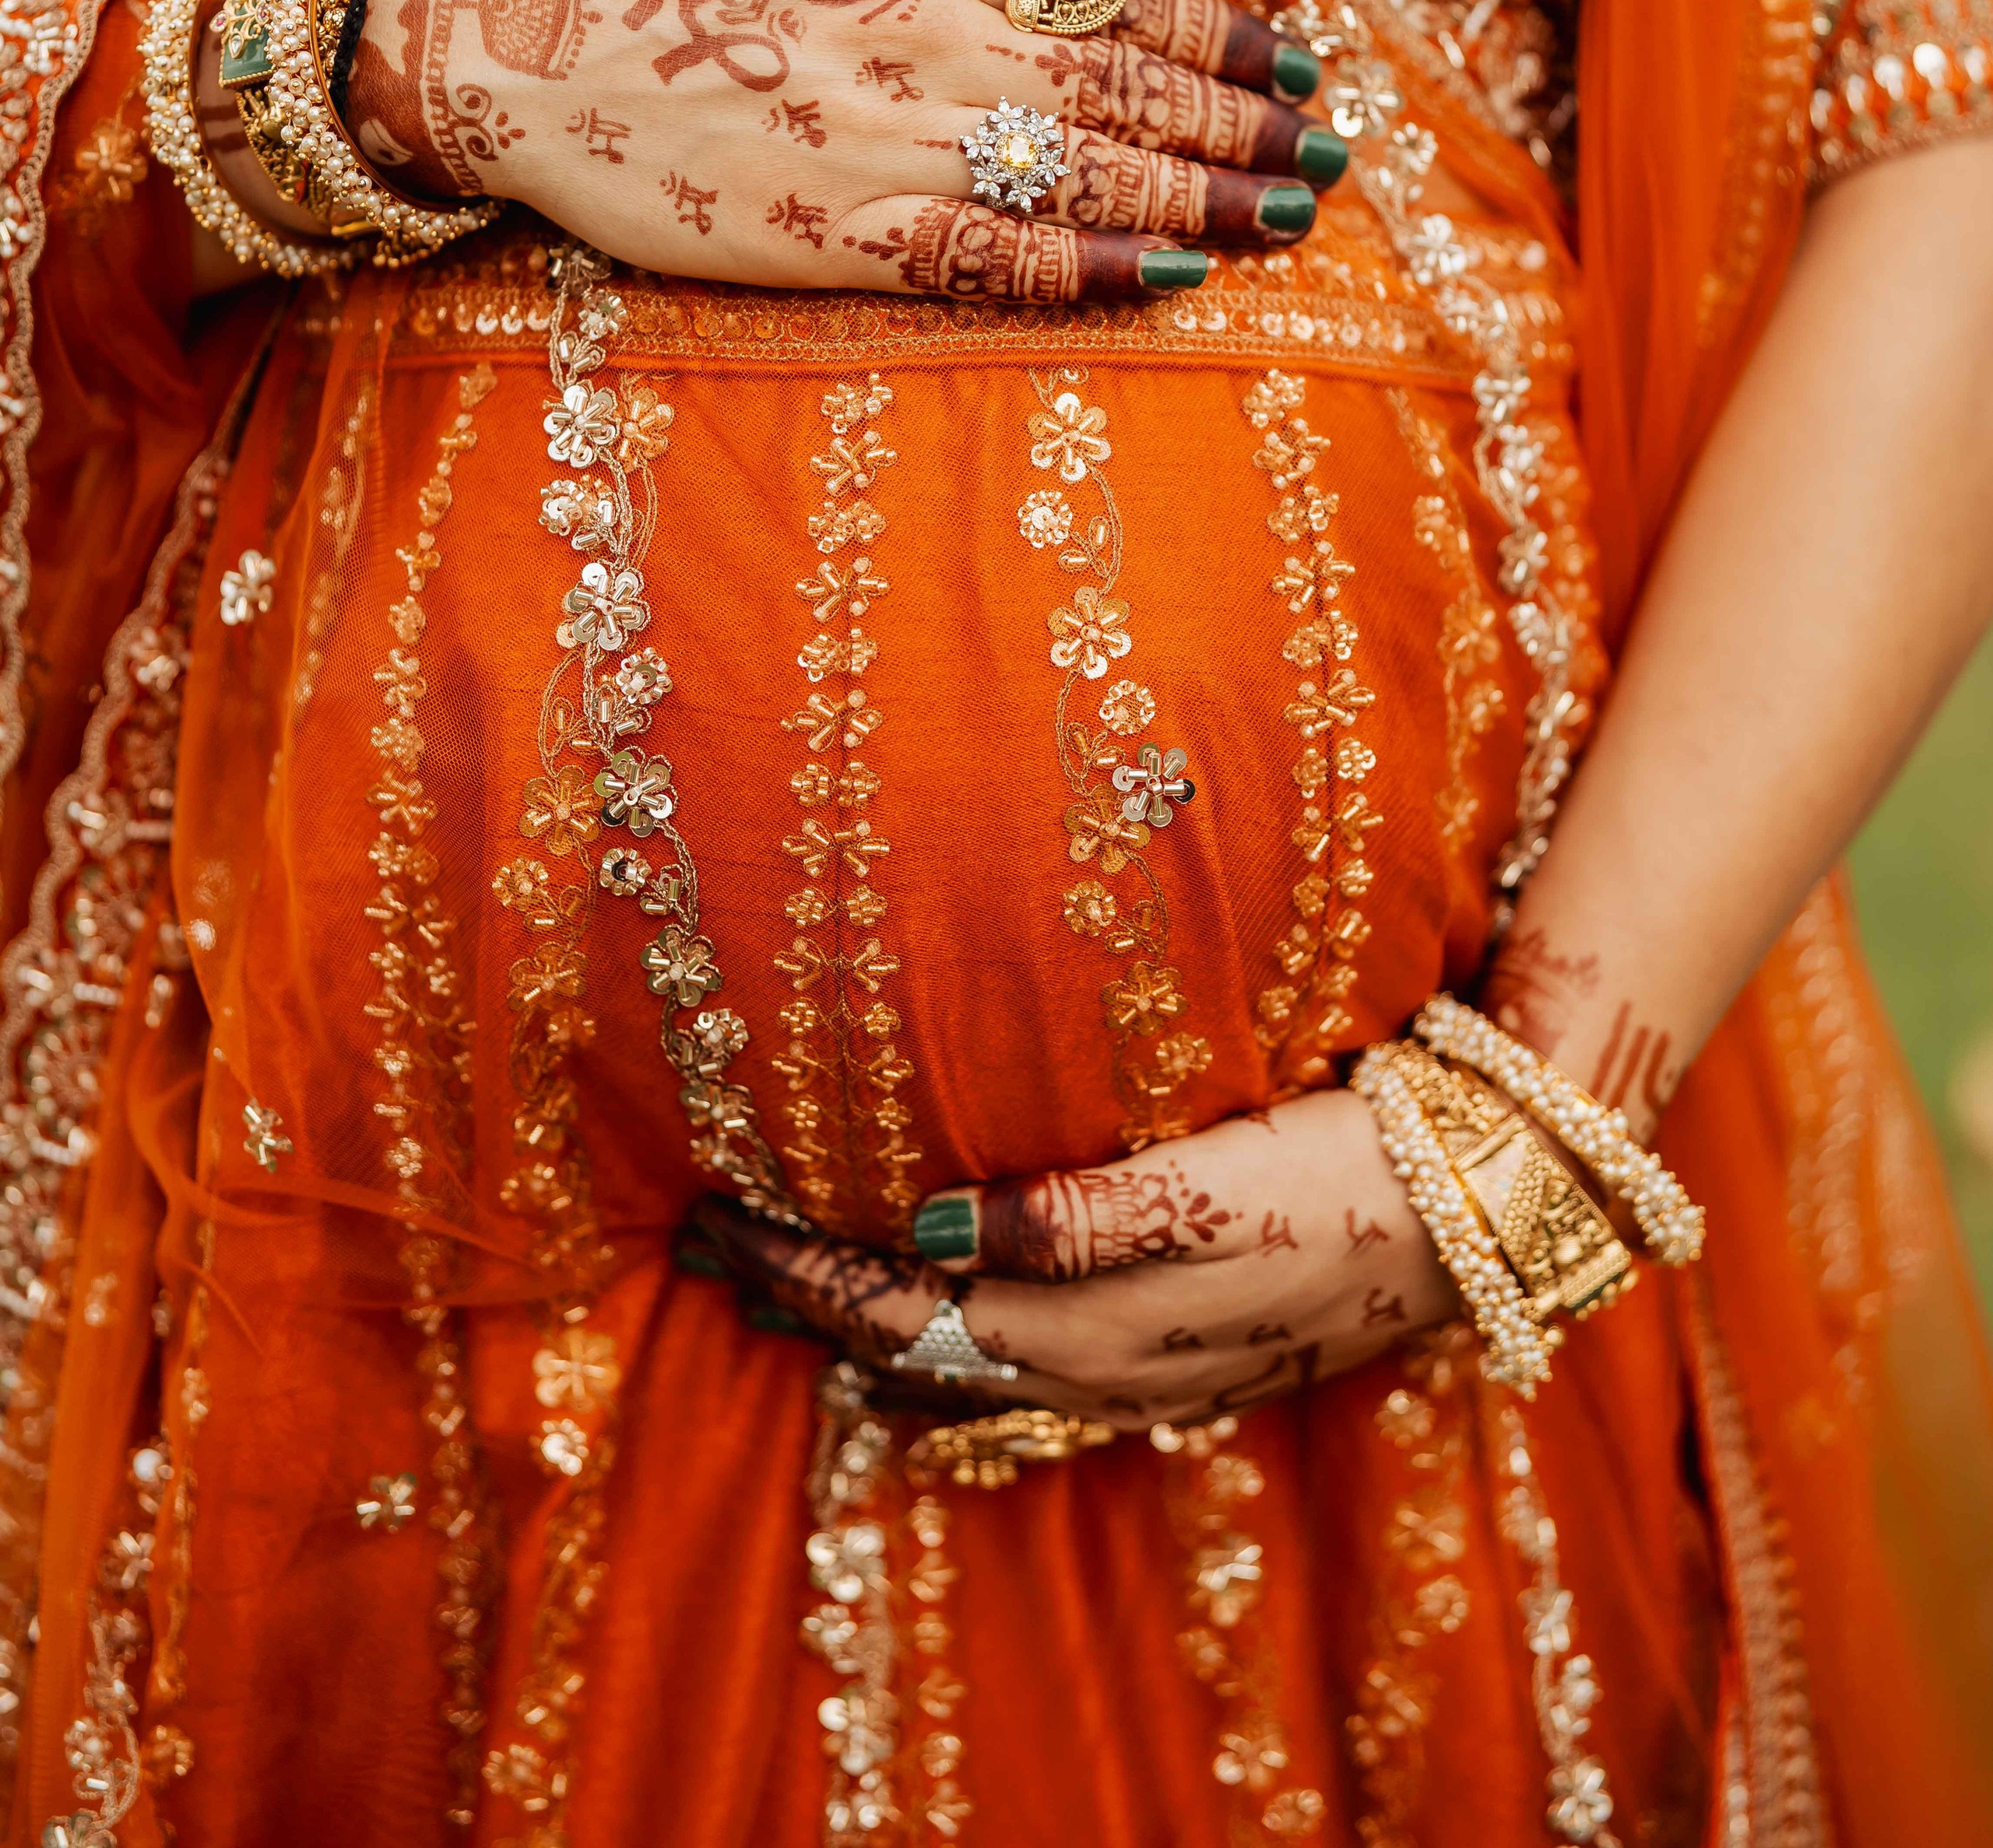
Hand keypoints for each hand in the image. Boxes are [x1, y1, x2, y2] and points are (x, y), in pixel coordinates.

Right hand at [343, 0, 1344, 301]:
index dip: (1226, 36)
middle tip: (1327, 158)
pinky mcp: (835, 231)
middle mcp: (930, 28)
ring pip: (1081, 174)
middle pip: (1128, 88)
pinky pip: (989, 258)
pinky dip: (1088, 270)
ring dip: (1202, 198)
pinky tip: (1169, 276)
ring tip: (1284, 219)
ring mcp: (885, 137)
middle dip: (1244, 127)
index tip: (1297, 65)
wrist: (525, 39)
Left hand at [686, 1088, 1456, 1430]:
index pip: (896, 1312)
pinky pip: (1016, 1373)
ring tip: (789, 1290)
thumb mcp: (1204, 1186)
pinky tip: (939, 1326)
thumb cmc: (1337, 1177)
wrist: (1476, 1220)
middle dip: (804, 1300)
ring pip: (959, 1369)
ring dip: (864, 1330)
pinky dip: (945, 1349)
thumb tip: (925, 1235)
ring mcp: (1137, 1373)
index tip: (712, 1217)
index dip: (799, 1268)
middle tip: (709, 1248)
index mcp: (1085, 1328)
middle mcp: (1095, 1371)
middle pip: (908, 1351)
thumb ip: (1065, 1218)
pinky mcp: (1176, 1352)